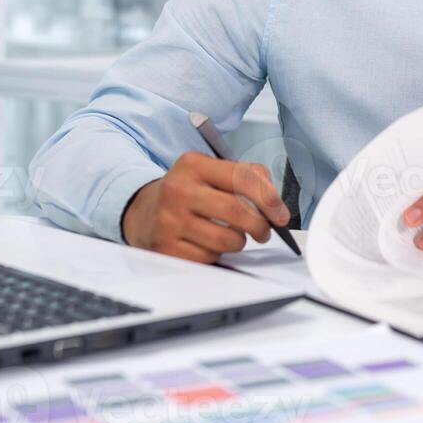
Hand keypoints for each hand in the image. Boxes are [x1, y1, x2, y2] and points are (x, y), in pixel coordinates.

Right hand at [120, 151, 290, 263]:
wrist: (143, 212)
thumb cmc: (187, 193)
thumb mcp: (210, 172)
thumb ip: (246, 177)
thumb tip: (275, 204)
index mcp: (193, 165)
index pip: (243, 178)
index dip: (269, 199)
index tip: (280, 214)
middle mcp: (178, 190)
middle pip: (237, 211)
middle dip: (260, 226)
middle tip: (264, 231)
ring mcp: (169, 220)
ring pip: (227, 240)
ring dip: (238, 242)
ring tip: (231, 236)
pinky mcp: (165, 248)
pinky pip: (209, 258)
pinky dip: (216, 255)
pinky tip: (207, 244)